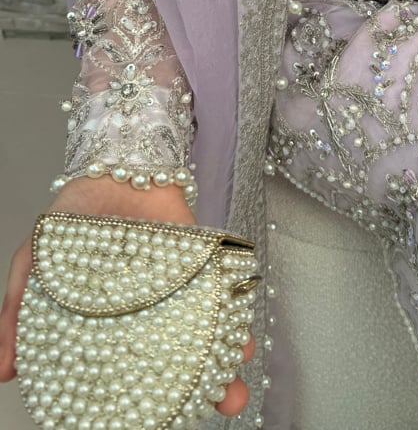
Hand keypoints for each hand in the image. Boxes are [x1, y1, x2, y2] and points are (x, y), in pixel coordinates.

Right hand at [0, 176, 254, 417]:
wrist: (113, 164)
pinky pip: (221, 296)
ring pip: (205, 336)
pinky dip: (233, 316)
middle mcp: (147, 313)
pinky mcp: (200, 265)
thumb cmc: (74, 217)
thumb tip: (2, 371)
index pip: (128, 374)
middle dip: (198, 390)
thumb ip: (19, 314)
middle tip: (216, 404)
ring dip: (223, 363)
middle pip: (176, 363)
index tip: (153, 423)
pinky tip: (241, 335)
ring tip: (234, 387)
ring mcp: (177, 290)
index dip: (142, 402)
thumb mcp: (36, 263)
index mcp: (109, 325)